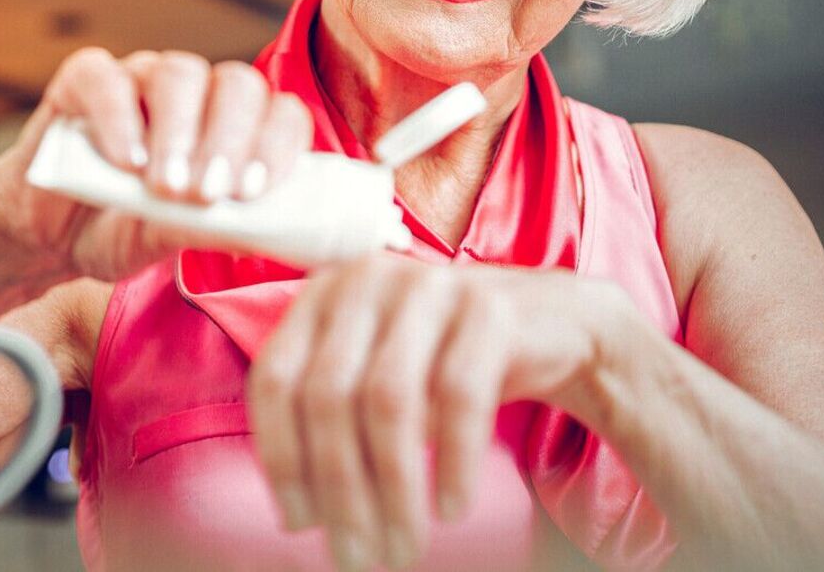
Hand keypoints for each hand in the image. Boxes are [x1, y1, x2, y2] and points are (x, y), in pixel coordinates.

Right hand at [0, 46, 313, 282]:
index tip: (254, 192)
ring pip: (178, 73)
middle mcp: (197, 92)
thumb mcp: (170, 239)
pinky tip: (124, 163)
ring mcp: (142, 78)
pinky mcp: (85, 80)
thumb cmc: (125, 229)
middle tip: (208, 194)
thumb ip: (207, 229)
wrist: (52, 235)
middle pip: (236, 84)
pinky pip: (105, 77)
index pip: (279, 112)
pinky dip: (117, 118)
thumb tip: (255, 232)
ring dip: (178, 131)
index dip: (276, 145)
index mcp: (235, 125)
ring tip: (166, 187)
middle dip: (229, 140)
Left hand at [246, 252, 631, 571]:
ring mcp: (428, 286)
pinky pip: (460, 395)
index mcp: (322, 293)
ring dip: (393, 489)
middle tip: (358, 557)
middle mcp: (366, 279)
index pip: (274, 379)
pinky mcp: (488, 308)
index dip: (281, 457)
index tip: (300, 523)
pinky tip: (450, 509)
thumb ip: (330, 421)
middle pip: (329, 396)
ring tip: (402, 548)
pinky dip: (453, 463)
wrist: (549, 322)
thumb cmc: (441, 362)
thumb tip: (299, 515)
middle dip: (339, 489)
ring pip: (390, 400)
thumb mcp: (374, 374)